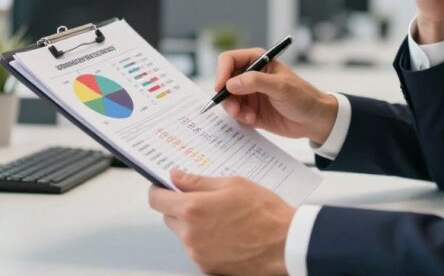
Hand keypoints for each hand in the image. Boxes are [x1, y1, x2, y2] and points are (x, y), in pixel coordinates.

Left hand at [148, 170, 293, 275]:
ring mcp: (198, 253)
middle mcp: (190, 234)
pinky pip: (197, 249)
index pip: (157, 200)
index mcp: (193, 209)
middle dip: (181, 207)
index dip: (159, 190)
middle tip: (204, 200)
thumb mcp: (233, 184)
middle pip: (169, 217)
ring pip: (184, 234)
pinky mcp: (207, 267)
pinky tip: (227, 233)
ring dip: (194, 225)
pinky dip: (205, 241)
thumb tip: (176, 176)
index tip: (165, 187)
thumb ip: (198, 181)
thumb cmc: (266, 213)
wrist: (286, 244)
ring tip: (223, 218)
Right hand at [214, 48, 337, 144]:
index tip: (221, 87)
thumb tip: (231, 83)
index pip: (230, 60)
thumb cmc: (303, 97)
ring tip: (246, 116)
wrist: (314, 120)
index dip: (222, 72)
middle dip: (226, 95)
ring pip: (228, 99)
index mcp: (258, 61)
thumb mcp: (281, 87)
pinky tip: (253, 121)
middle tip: (234, 109)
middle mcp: (251, 76)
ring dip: (233, 109)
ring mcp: (250, 94)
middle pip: (225, 81)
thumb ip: (256, 82)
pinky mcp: (251, 110)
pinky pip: (235, 113)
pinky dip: (240, 118)